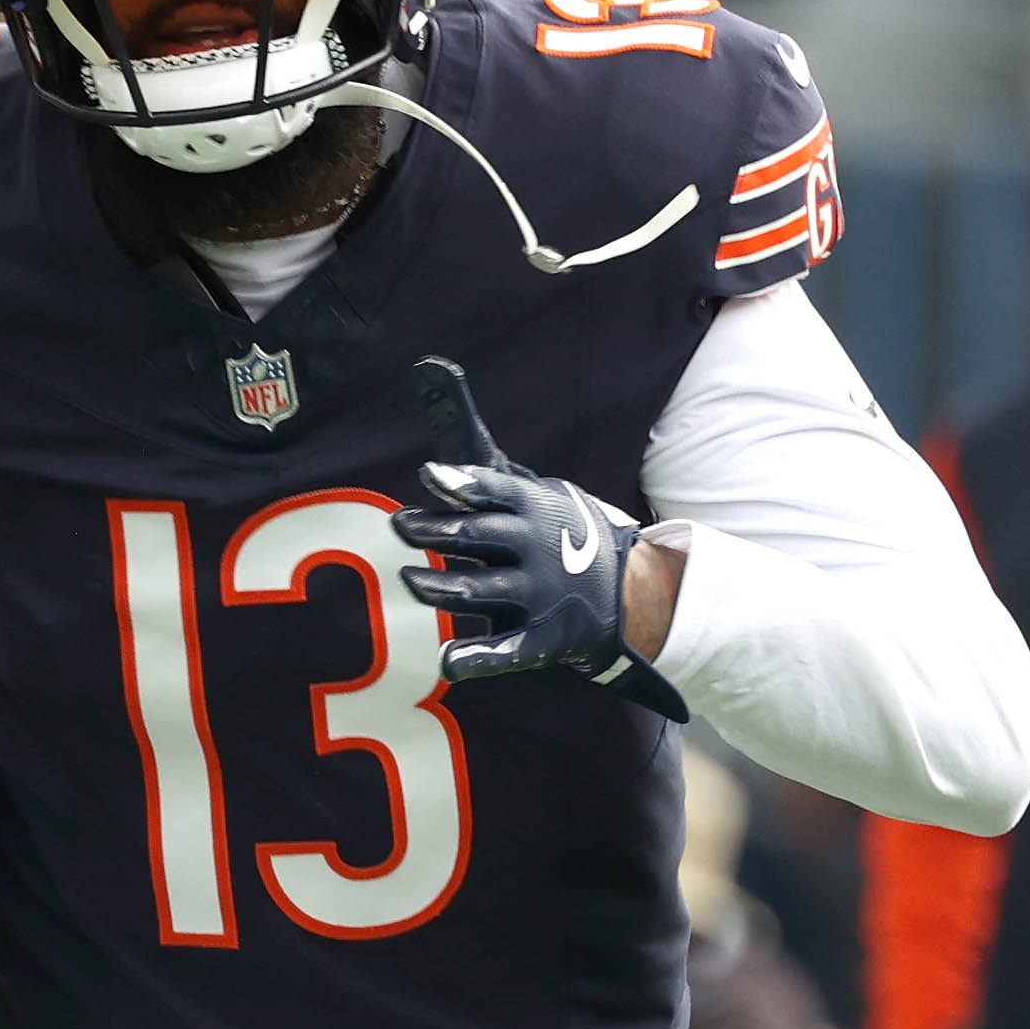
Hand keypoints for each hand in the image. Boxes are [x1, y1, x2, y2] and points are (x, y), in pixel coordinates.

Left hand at [388, 357, 688, 721]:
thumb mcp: (516, 476)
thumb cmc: (548, 522)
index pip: (493, 489)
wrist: (629, 587)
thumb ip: (464, 429)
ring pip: (483, 590)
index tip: (430, 477)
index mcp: (529, 503)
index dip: (463, 484)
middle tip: (400, 525)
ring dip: (445, 587)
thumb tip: (427, 365)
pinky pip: (505, 651)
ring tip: (412, 581)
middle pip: (480, 537)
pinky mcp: (539, 639)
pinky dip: (478, 657)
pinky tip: (448, 663)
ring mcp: (538, 595)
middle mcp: (532, 546)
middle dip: (440, 532)